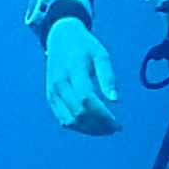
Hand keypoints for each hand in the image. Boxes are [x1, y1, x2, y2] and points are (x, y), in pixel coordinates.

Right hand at [44, 16, 121, 134]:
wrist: (60, 38)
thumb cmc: (85, 46)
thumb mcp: (101, 54)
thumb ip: (107, 76)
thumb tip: (115, 100)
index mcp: (73, 70)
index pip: (86, 99)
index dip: (103, 115)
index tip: (118, 123)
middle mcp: (59, 83)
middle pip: (78, 113)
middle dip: (99, 125)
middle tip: (115, 128)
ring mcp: (52, 92)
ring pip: (69, 120)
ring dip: (89, 130)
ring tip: (106, 130)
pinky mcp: (50, 97)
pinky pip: (62, 119)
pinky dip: (78, 127)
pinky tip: (92, 127)